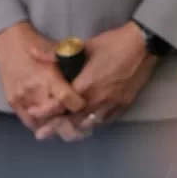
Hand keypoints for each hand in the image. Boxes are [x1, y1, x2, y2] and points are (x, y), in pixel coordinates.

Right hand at [0, 22, 84, 132]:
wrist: (10, 43)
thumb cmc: (39, 43)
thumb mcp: (59, 52)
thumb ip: (73, 67)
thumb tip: (90, 79)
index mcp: (49, 76)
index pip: (66, 98)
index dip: (77, 105)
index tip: (85, 107)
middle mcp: (34, 89)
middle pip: (54, 115)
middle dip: (68, 120)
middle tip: (80, 122)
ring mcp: (21, 98)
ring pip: (42, 122)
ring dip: (54, 125)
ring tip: (67, 126)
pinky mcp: (12, 102)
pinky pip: (28, 121)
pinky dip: (40, 123)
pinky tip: (49, 122)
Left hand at [45, 22, 158, 139]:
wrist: (143, 45)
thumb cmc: (113, 43)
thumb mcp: (84, 46)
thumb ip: (56, 54)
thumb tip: (33, 54)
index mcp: (85, 85)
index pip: (60, 105)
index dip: (45, 112)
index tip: (34, 116)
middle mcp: (97, 100)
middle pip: (72, 121)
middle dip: (55, 127)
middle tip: (42, 134)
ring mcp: (112, 104)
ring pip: (89, 125)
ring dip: (74, 128)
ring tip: (63, 132)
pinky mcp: (124, 105)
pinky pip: (105, 121)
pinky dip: (93, 123)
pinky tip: (88, 123)